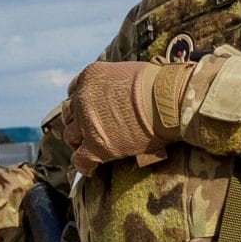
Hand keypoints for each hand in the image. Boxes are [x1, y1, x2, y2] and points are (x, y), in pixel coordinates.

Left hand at [62, 60, 188, 173]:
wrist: (171, 101)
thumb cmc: (161, 85)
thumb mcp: (129, 72)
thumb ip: (114, 81)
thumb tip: (120, 91)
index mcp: (90, 77)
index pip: (75, 91)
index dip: (81, 102)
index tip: (90, 109)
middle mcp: (82, 98)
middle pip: (70, 113)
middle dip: (78, 121)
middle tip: (89, 130)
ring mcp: (87, 123)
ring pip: (70, 136)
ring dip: (79, 142)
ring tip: (89, 148)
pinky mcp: (97, 146)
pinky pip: (80, 160)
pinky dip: (83, 165)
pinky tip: (91, 169)